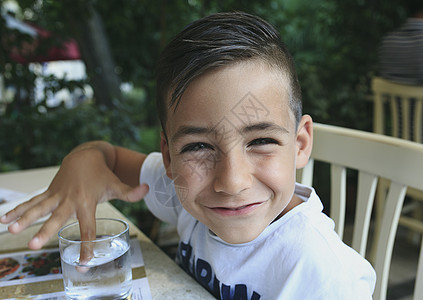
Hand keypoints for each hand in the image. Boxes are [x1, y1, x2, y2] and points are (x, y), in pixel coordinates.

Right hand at [0, 147, 148, 251]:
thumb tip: (148, 189)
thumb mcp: (116, 185)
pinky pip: (32, 201)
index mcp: (87, 202)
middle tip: (35, 245)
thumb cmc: (102, 176)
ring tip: (10, 229)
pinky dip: (18, 209)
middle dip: (45, 231)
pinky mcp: (48, 192)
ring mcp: (56, 195)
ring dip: (24, 218)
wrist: (85, 156)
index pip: (88, 228)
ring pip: (39, 207)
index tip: (84, 264)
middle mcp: (69, 200)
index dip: (87, 246)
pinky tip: (3, 219)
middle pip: (57, 218)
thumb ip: (130, 192)